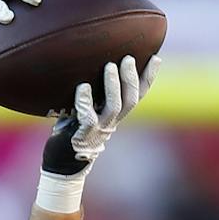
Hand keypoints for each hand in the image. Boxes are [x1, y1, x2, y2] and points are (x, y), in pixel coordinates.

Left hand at [42, 54, 158, 177]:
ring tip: (109, 66)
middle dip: (131, 78)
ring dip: (113, 85)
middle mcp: (112, 121)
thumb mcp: (88, 109)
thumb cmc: (73, 129)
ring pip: (114, 106)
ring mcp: (99, 129)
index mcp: (117, 114)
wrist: (62, 161)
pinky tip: (82, 87)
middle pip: (130, 99)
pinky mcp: (83, 134)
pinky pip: (87, 116)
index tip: (156, 58)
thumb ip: (95, 92)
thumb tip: (95, 61)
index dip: (149, 77)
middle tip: (128, 58)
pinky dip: (85, 100)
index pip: (139, 94)